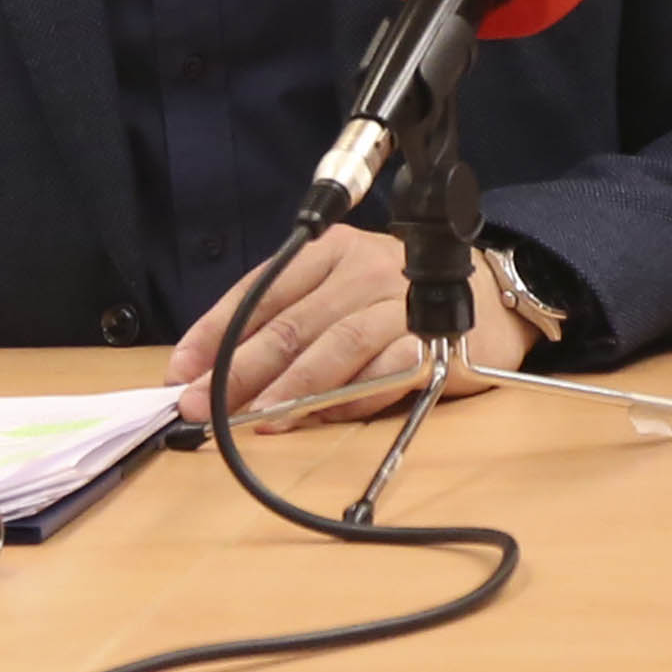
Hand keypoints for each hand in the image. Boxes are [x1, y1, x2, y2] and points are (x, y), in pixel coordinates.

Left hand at [166, 227, 514, 423]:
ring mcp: (399, 302)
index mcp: (329, 251)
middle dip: (237, 370)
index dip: (214, 332)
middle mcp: (362, 268)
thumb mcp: (339, 294)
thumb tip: (215, 374)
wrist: (491, 299)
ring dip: (288, 389)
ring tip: (253, 419)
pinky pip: (382, 372)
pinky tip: (318, 417)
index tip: (181, 371)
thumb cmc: (397, 302)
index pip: (259, 290)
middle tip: (202, 406)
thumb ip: (288, 324)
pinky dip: (348, 398)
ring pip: (332, 347)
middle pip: (289, 323)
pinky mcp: (433, 338)